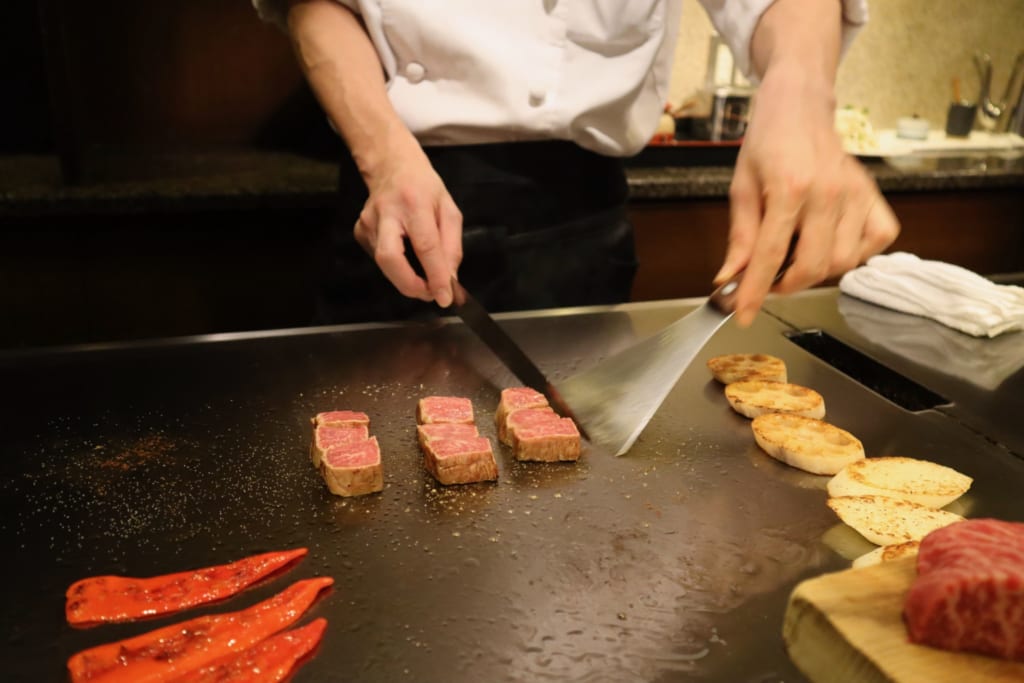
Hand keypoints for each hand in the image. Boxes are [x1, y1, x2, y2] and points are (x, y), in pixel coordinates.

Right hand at [353, 144, 462, 307]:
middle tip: (429, 294)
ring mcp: (368, 222)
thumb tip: (449, 281)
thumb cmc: (424, 188)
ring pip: (384, 263)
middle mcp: (386, 212)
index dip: (435, 276)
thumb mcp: (449, 210)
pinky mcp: (360, 231)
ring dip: (406, 278)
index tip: (445, 297)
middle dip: (409, 284)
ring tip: (424, 277)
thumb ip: (451, 247)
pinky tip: (405, 255)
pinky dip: (397, 267)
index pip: (425, 246)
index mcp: (414, 203)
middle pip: (390, 258)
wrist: (391, 166)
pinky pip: (380, 259)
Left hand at [716, 62, 899, 325]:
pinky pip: (877, 240)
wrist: (799, 105)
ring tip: (796, 253)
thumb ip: (740, 237)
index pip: (771, 256)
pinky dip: (857, 252)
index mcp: (789, 189)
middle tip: (769, 278)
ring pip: (844, 261)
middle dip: (786, 284)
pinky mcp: (873, 193)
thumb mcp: (741, 187)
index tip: (743, 315)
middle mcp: (828, 193)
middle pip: (813, 266)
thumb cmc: (767, 142)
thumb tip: (730, 277)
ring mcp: (856, 193)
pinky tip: (832, 243)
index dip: (755, 292)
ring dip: (817, 270)